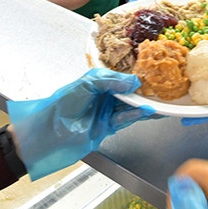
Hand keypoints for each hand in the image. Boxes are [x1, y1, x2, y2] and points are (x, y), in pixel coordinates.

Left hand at [6, 68, 156, 178]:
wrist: (50, 131)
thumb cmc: (62, 104)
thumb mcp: (86, 84)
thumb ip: (110, 81)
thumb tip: (133, 82)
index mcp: (96, 83)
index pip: (119, 79)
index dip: (132, 79)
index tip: (147, 77)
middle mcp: (103, 97)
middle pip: (127, 94)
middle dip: (140, 93)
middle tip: (156, 90)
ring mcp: (105, 112)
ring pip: (128, 107)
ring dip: (140, 105)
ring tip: (154, 103)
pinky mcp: (107, 127)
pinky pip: (125, 120)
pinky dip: (135, 116)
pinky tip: (144, 111)